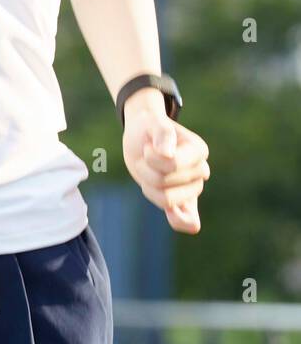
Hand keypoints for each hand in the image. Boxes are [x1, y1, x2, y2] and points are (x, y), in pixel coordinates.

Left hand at [121, 88, 209, 233]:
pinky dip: (181, 221)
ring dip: (147, 186)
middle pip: (164, 183)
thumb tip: (167, 154)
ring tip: (148, 170)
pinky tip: (172, 215)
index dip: (151, 158)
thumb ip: (162, 133)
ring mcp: (192, 188)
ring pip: (166, 200)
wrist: (143, 136)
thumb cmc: (149, 127)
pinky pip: (189, 220)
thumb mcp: (152, 122)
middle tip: (145, 158)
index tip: (148, 146)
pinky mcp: (181, 200)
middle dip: (145, 170)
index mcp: (199, 151)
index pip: (173, 165)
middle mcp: (200, 171)